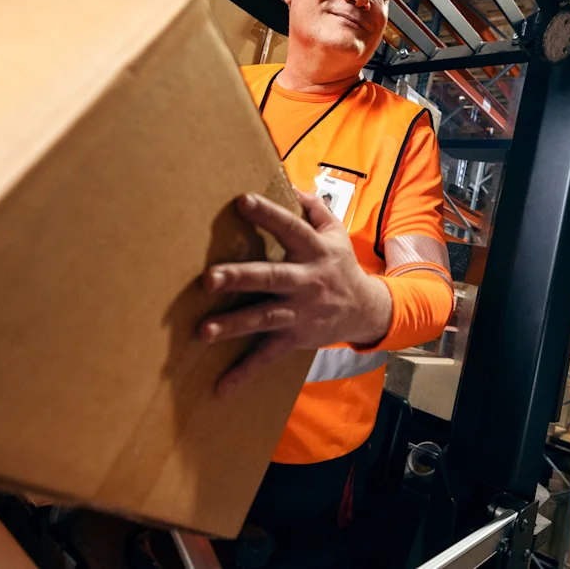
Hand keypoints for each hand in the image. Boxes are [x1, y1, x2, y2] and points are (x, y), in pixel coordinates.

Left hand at [202, 188, 392, 395]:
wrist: (366, 310)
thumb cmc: (341, 265)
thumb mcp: (335, 232)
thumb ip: (313, 207)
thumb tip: (289, 182)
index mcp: (314, 250)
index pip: (290, 227)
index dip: (268, 213)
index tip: (241, 201)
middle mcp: (306, 281)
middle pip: (270, 276)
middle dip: (239, 277)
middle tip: (208, 279)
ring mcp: (300, 312)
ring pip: (264, 318)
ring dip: (233, 325)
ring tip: (202, 331)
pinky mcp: (296, 338)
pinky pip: (267, 357)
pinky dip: (245, 373)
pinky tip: (221, 387)